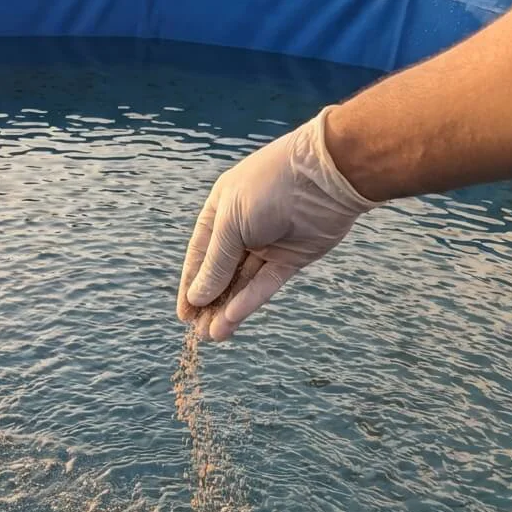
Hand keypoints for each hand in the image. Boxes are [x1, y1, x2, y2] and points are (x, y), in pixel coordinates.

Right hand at [177, 107, 378, 340]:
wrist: (327, 176)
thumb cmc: (270, 188)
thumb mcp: (231, 224)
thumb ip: (214, 264)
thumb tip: (196, 297)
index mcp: (222, 212)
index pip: (199, 254)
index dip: (191, 285)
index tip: (184, 315)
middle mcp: (243, 230)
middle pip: (221, 273)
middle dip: (210, 303)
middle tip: (198, 333)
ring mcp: (268, 246)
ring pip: (242, 284)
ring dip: (227, 309)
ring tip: (213, 335)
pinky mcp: (292, 259)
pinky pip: (265, 284)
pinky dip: (249, 301)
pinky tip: (233, 319)